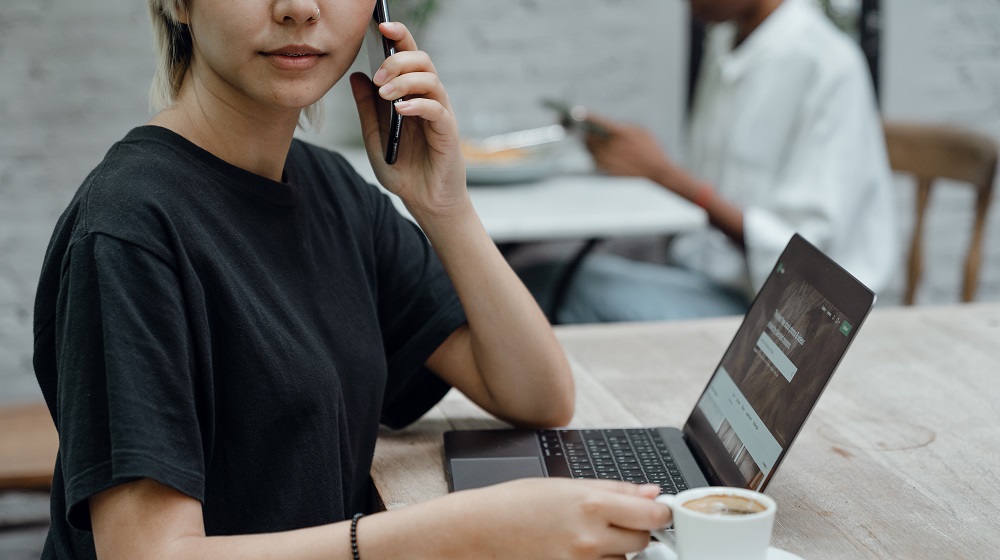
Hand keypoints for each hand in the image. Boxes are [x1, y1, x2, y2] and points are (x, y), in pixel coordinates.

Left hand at [349, 21, 467, 220]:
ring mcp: (440, 114)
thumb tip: (356, 76)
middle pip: (423, 60)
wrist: (425, 202)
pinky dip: (417, 105)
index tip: (380, 25)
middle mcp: (429, 99)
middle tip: (378, 75)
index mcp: (412, 95)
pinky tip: (400, 110)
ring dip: (405, 80)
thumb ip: (367, 109)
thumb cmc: (405, 171)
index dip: (399, 36)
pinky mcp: (448, 132)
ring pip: (431, 79)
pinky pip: (436, 109)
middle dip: (398, 59)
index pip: (409, 56)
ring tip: (385, 94)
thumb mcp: (375, 138)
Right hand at [445, 478, 671, 558]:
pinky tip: (579, 551)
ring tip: (584, 536)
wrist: (480, 532)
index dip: (659, 511)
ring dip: (615, 551)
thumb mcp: (566, 484)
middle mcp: (590, 539)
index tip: (658, 510)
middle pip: (642, 541)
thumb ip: (615, 489)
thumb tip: (650, 492)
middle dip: (635, 531)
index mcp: (592, 505)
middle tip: (615, 521)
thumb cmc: (516, 504)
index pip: (652, 514)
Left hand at [583, 115, 679, 186]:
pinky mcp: (605, 169)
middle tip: (587, 132)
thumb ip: (622, 127)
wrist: (656, 172)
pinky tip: (605, 155)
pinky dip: (596, 156)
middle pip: (589, 136)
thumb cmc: (650, 150)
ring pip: (589, 149)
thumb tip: (607, 126)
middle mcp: (610, 145)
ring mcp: (606, 159)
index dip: (585, 116)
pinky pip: (594, 160)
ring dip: (590, 145)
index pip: (597, 121)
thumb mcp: (640, 131)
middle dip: (587, 133)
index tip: (574, 112)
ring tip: (597, 143)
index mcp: (619, 132)